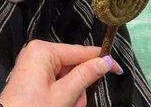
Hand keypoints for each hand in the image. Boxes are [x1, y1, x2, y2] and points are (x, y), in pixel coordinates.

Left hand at [0, 40, 122, 106]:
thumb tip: (105, 61)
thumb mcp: (63, 95)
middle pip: (73, 65)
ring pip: (67, 76)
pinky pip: (56, 81)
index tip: (118, 68)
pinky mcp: (33, 75)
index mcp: (43, 50)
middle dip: (78, 87)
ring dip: (70, 95)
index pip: (79, 51)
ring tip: (63, 106)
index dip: (99, 59)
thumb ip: (85, 76)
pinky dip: (61, 94)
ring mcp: (35, 63)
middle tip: (72, 103)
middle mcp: (38, 51)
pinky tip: (57, 105)